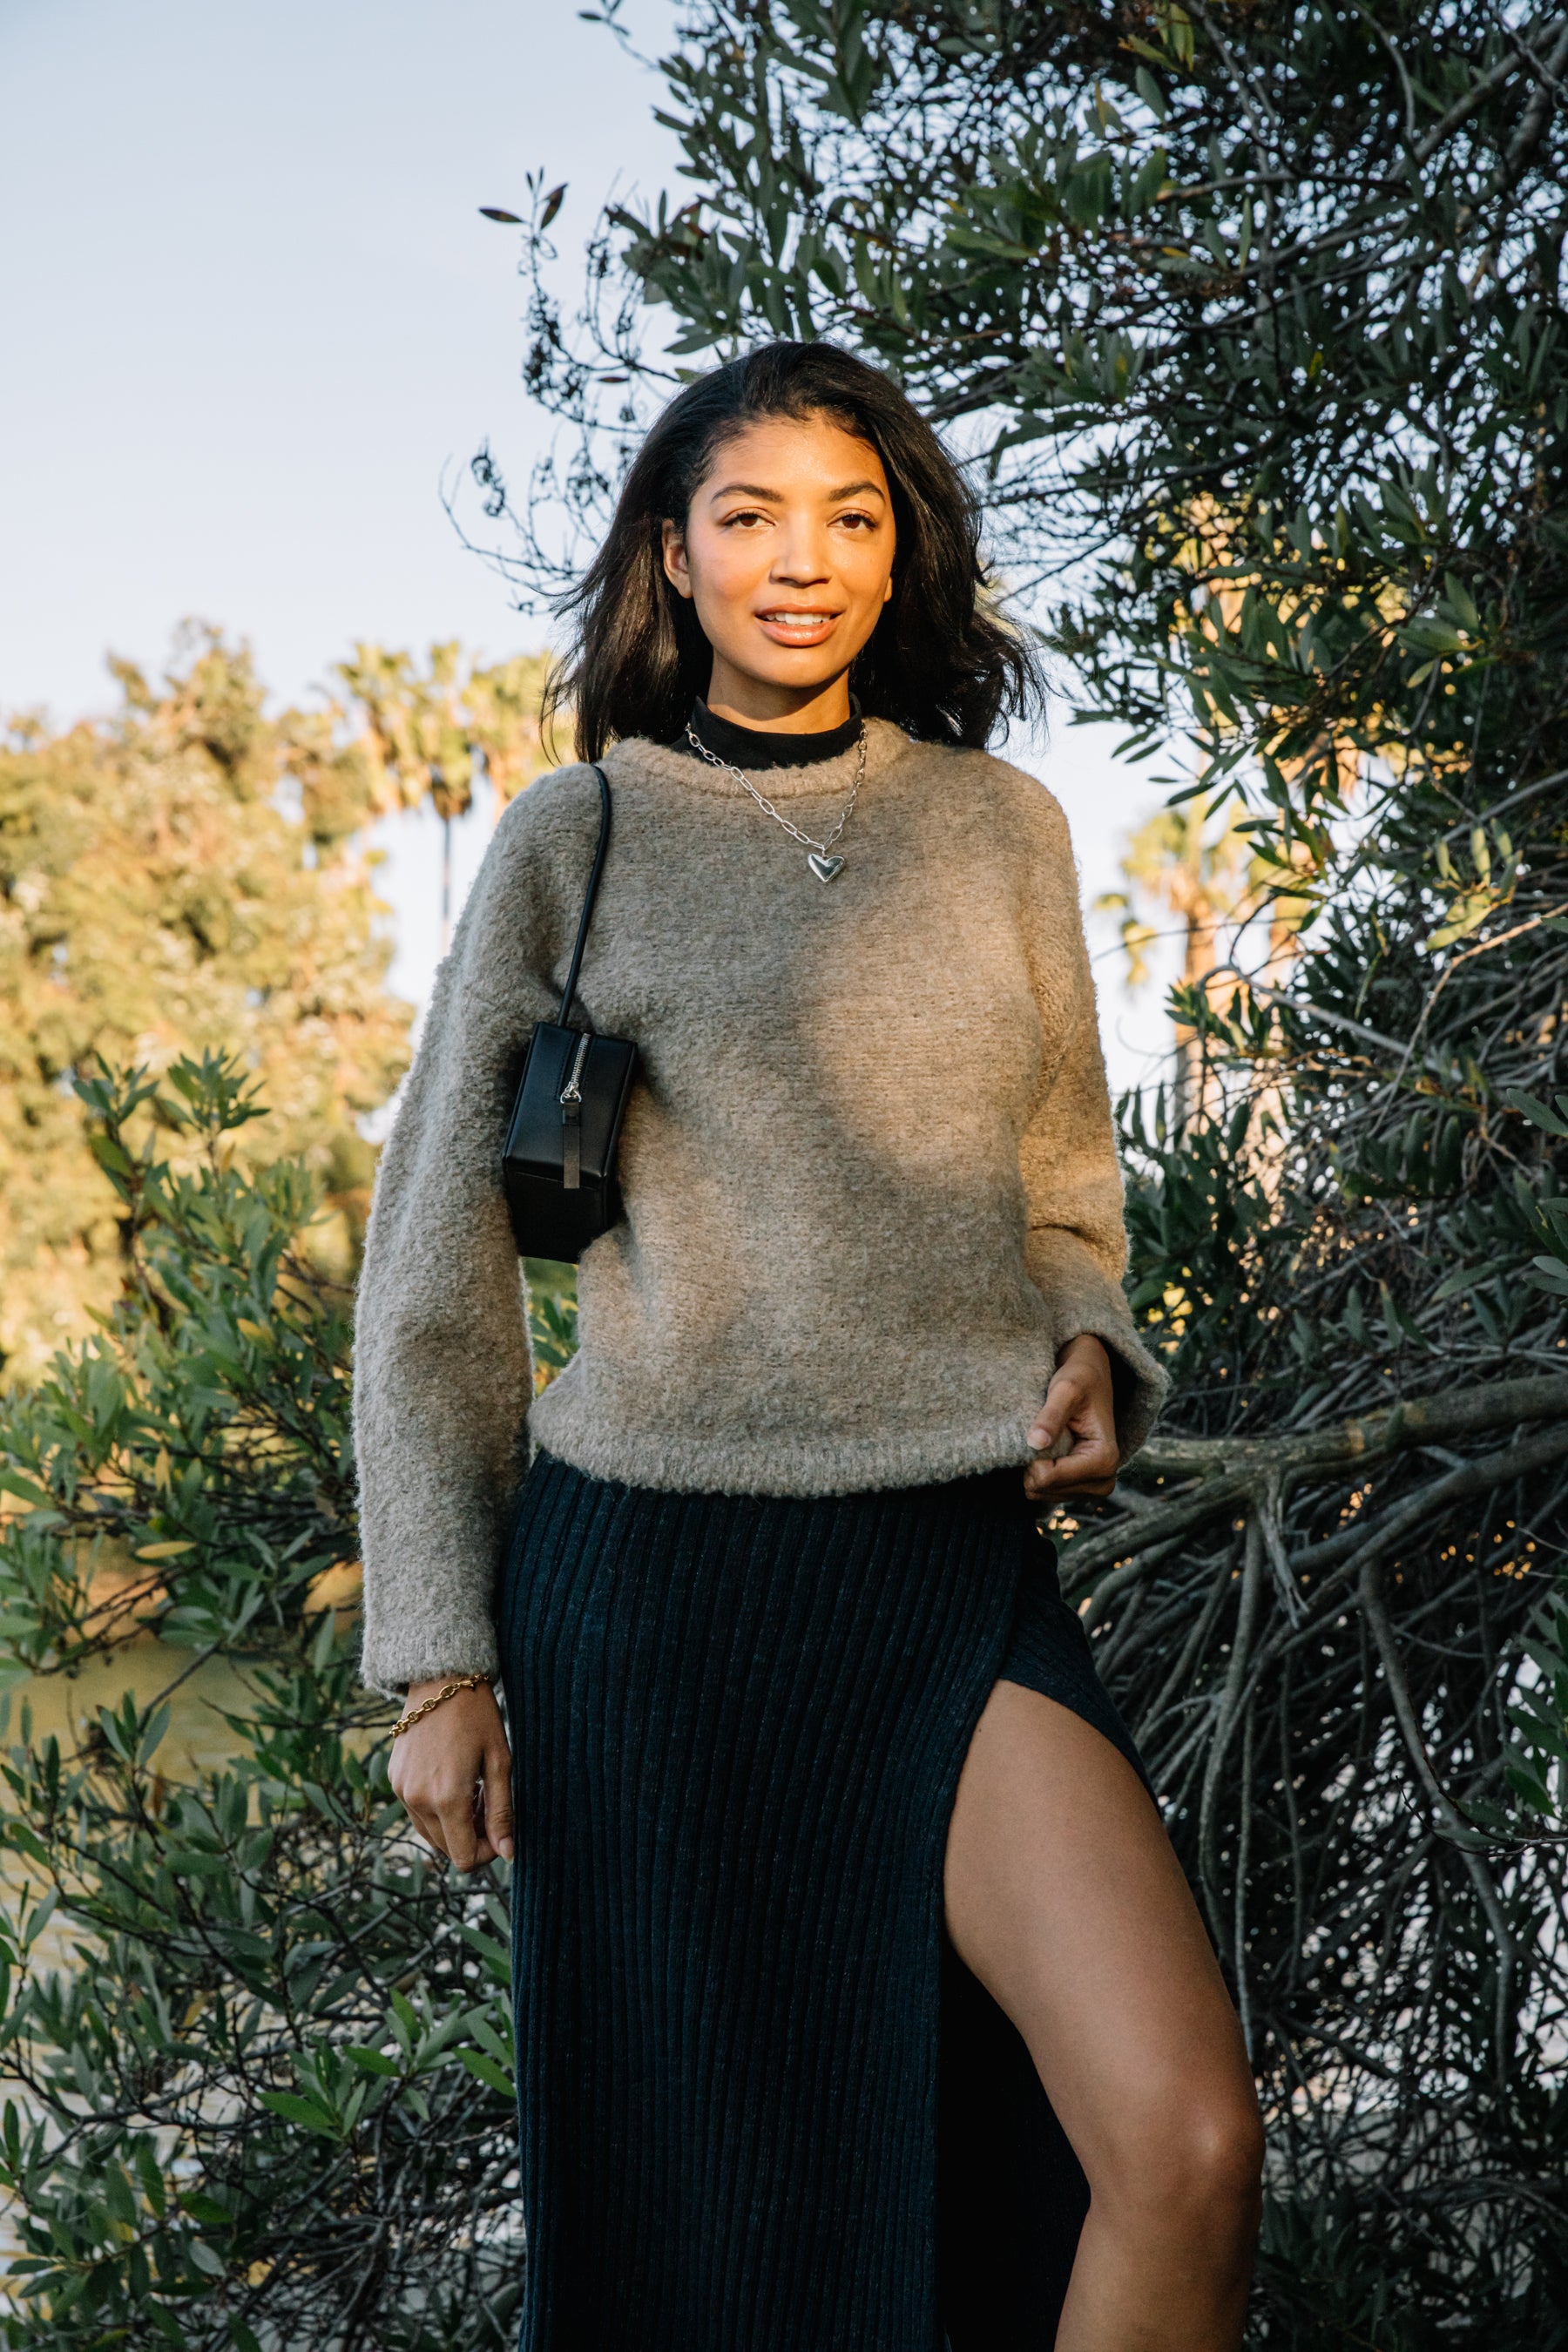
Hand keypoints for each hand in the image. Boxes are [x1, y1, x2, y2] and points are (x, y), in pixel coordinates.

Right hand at [388, 1680, 513, 1871]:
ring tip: (473, 1790)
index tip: (500, 1831)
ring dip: (454, 1824)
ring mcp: (401, 1790)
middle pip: (446, 1848)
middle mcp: (417, 1800)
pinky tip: (452, 1779)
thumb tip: (508, 1853)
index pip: (463, 1857)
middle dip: (472, 1836)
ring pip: (430, 1833)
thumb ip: (502, 1812)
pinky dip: (435, 1808)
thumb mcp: (499, 1762)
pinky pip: (416, 1811)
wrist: (440, 1679)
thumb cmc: (477, 1716)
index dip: (486, 1853)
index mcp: (447, 1798)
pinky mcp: (394, 1779)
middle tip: (490, 1805)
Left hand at [1024, 1334, 1119, 1503]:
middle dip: (1033, 1461)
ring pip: (1040, 1492)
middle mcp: (1103, 1481)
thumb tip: (1035, 1443)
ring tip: (1048, 1437)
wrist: (1091, 1378)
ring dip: (1035, 1465)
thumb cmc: (1080, 1379)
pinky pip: (1042, 1490)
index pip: (1048, 1477)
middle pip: (1043, 1488)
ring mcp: (1091, 1489)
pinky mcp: (1079, 1489)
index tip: (1038, 1429)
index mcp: (1104, 1460)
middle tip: (1043, 1431)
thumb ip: (1051, 1415)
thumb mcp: (1066, 1389)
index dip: (1032, 1456)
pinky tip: (1048, 1448)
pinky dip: (1038, 1470)